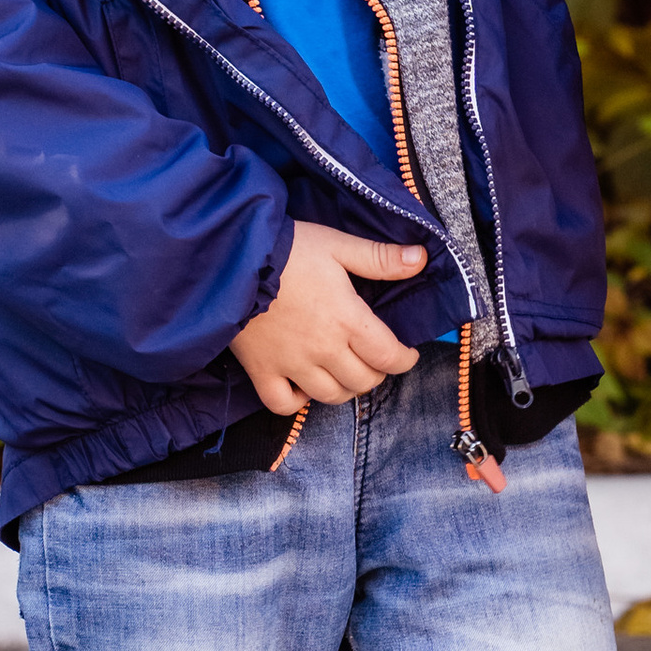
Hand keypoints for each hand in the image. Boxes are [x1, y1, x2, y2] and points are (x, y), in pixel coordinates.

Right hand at [232, 225, 428, 414]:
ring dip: (345, 388)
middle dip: (377, 372)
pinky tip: (303, 386)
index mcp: (347, 319)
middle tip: (374, 358)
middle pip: (363, 381)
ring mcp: (291, 364)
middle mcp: (323, 349)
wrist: (230, 260)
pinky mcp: (262, 370)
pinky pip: (284, 404)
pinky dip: (298, 402)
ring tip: (345, 371)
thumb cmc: (287, 249)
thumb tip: (420, 259)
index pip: (388, 356)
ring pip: (330, 396)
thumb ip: (379, 258)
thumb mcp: (337, 245)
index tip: (406, 354)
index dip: (404, 360)